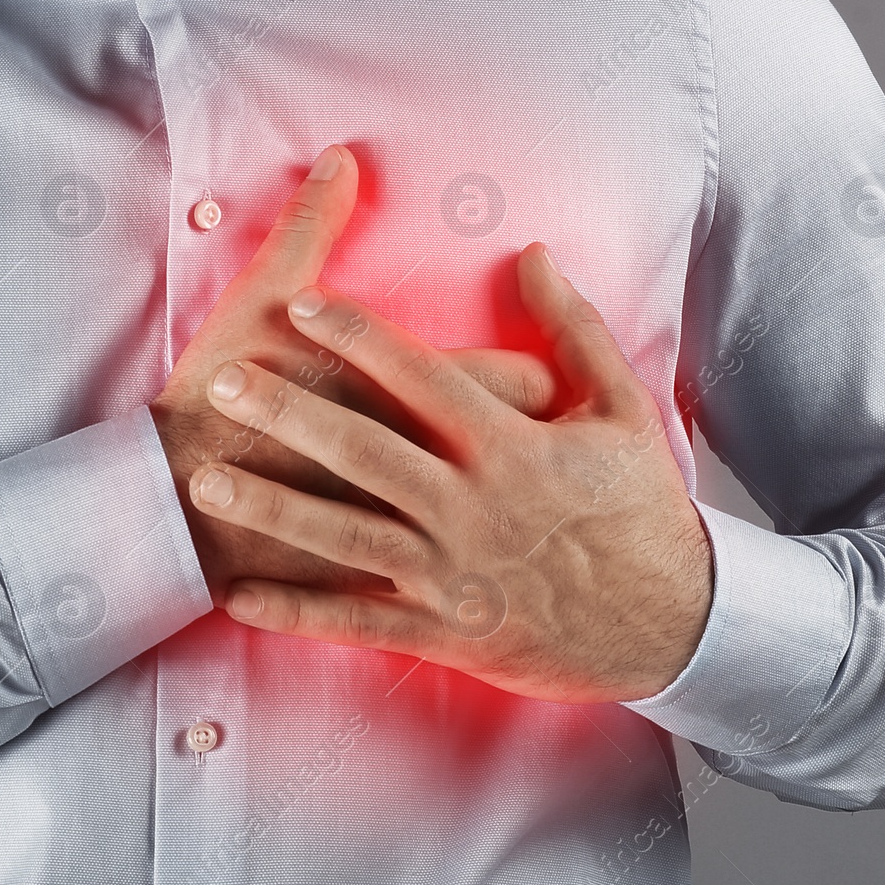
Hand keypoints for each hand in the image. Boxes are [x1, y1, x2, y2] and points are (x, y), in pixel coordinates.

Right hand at [150, 145, 554, 606]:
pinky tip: (474, 556)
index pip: (525, 378)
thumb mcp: (262, 298)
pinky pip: (449, 587)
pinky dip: (471, 570)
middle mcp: (432, 472)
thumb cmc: (220, 397)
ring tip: (520, 494)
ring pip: (505, 528)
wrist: (170, 503)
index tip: (535, 371)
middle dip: (547, 442)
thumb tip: (342, 159)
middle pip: (533, 456)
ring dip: (520, 510)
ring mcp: (413, 536)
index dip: (538, 373)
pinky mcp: (385, 584)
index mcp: (417, 399)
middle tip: (541, 429)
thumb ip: (311, 228)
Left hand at [183, 242, 715, 702]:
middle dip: (289, 415)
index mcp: (513, 445)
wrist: (678, 625)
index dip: (357, 337)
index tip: (302, 304)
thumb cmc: (644, 512)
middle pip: (364, 450)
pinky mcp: (446, 631)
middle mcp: (472, 505)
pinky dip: (298, 612)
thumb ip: (574, 329)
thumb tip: (533, 253)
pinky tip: (239, 598)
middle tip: (223, 384)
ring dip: (273, 510)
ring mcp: (453, 573)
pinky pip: (360, 621)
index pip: (420, 376)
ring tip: (207, 485)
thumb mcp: (624, 410)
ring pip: (346, 535)